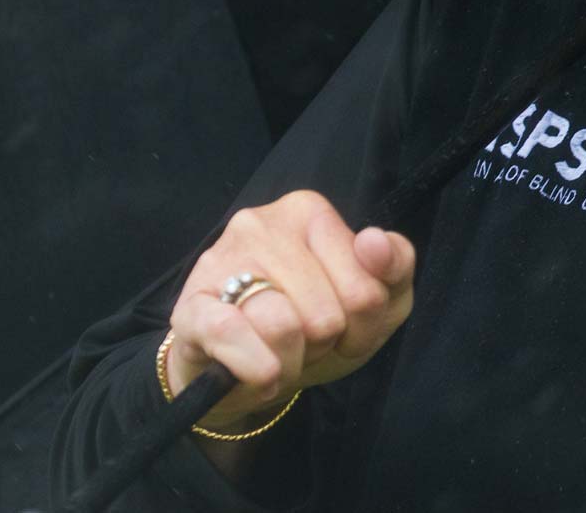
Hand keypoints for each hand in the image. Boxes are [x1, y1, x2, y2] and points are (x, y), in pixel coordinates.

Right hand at [164, 190, 415, 433]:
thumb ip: (396, 265)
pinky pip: (233, 335)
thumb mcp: (377, 301)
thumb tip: (372, 240)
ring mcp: (220, 261)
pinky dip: (256, 369)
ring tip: (279, 354)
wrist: (247, 373)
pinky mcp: (189, 307)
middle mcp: (260, 223)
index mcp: (309, 212)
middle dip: (323, 344)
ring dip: (290, 362)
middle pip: (327, 314)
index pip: (367, 287)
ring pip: (283, 326)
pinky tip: (259, 373)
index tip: (343, 323)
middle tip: (306, 341)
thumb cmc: (315, 328)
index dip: (361, 326)